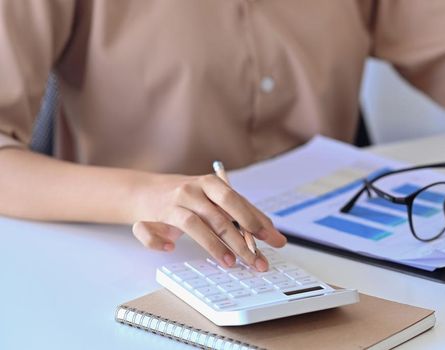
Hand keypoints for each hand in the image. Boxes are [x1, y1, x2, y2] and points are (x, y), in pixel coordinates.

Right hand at [130, 174, 286, 270]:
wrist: (145, 191)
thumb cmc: (191, 198)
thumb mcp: (217, 200)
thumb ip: (246, 215)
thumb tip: (276, 238)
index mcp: (210, 183)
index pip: (236, 201)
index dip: (254, 220)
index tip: (271, 239)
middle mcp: (191, 191)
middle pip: (218, 216)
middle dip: (240, 241)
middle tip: (255, 261)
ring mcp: (170, 204)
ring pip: (193, 224)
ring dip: (213, 246)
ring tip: (230, 262)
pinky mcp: (149, 219)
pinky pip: (149, 231)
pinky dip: (158, 241)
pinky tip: (170, 248)